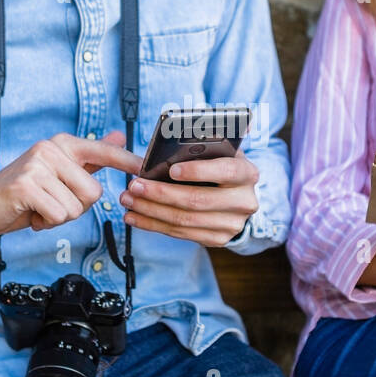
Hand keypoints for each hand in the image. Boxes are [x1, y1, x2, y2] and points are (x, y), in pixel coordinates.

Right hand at [0, 130, 142, 240]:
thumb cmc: (23, 195)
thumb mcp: (58, 174)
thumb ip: (89, 158)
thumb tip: (119, 137)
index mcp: (61, 144)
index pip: (103, 151)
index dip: (128, 161)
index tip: (148, 167)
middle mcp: (50, 148)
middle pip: (94, 192)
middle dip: (76, 208)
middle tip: (50, 204)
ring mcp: (37, 165)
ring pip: (77, 207)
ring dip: (59, 217)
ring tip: (39, 208)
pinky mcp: (26, 185)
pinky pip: (59, 215)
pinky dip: (46, 223)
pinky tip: (30, 214)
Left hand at [118, 151, 259, 246]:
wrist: (235, 197)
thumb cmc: (218, 165)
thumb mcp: (218, 151)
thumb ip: (202, 144)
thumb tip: (171, 137)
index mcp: (247, 173)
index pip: (226, 171)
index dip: (199, 171)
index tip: (172, 170)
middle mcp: (244, 201)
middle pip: (198, 200)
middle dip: (161, 193)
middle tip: (134, 185)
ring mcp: (231, 224)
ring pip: (185, 220)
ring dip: (151, 211)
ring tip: (128, 200)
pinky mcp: (217, 239)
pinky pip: (180, 233)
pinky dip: (153, 225)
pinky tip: (135, 216)